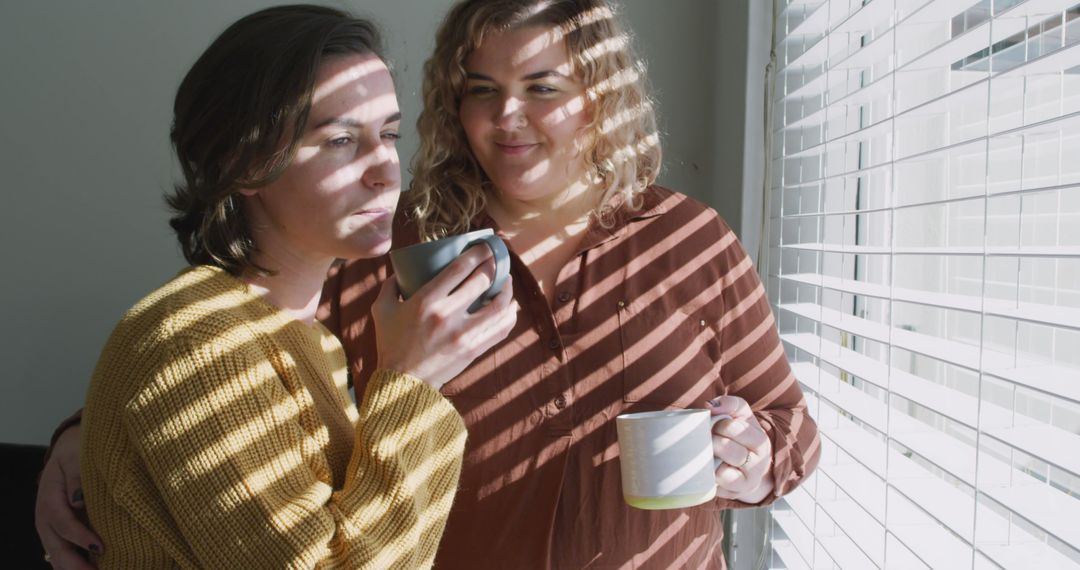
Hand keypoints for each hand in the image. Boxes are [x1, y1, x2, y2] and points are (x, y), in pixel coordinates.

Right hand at [35, 423, 101, 568]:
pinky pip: (65, 553)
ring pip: (58, 556)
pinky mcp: (60, 533)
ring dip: (74, 568)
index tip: (100, 547)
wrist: (68, 450)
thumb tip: (78, 500)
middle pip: (57, 548)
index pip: (63, 522)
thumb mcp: (75, 457)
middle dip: (75, 566)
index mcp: (49, 499)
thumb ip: (77, 477)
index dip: (80, 537)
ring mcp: (52, 529)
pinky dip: (75, 564)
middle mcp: (46, 519)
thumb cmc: (76, 452)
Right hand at [373, 243, 516, 389]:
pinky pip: (500, 329)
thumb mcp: (382, 311)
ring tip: (507, 282)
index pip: (460, 268)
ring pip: (498, 306)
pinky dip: (509, 315)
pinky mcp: (473, 349)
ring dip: (507, 290)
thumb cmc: (390, 344)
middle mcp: (447, 315)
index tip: (485, 246)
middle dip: (494, 265)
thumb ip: (390, 287)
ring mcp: (463, 334)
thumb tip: (399, 273)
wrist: (402, 382)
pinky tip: (510, 307)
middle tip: (497, 259)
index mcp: (426, 301)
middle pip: (482, 281)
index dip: (477, 253)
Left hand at [708, 396, 774, 503]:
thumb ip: (730, 404)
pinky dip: (708, 475)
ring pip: (720, 469)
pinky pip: (715, 485)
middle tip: (706, 438)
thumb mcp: (741, 416)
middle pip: (725, 447)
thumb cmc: (741, 437)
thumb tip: (709, 406)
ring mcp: (747, 481)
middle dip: (710, 440)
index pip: (734, 428)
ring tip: (706, 451)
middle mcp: (758, 463)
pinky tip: (707, 467)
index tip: (713, 423)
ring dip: (707, 458)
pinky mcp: (734, 493)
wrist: (750, 468)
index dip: (718, 423)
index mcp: (760, 440)